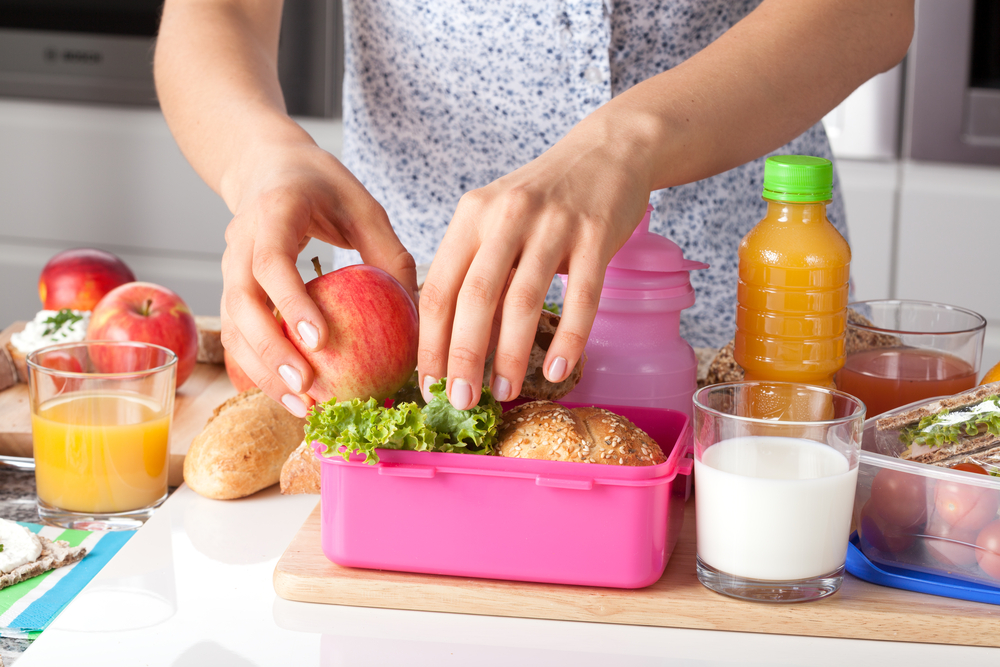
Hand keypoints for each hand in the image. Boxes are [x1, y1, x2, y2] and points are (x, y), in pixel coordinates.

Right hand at [220, 141, 416, 415]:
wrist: (268, 168)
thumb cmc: (324, 187)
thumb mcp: (364, 207)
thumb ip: (389, 255)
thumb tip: (418, 314)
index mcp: (273, 212)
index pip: (271, 261)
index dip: (291, 302)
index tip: (318, 341)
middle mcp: (240, 241)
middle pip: (243, 304)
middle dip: (272, 352)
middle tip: (308, 389)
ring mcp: (229, 268)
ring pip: (233, 327)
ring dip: (263, 372)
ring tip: (301, 407)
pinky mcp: (232, 291)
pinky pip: (237, 336)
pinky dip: (259, 369)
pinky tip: (290, 397)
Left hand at [417, 112, 654, 408]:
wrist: (606, 152)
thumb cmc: (542, 199)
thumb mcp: (495, 220)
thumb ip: (474, 270)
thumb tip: (450, 344)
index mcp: (471, 216)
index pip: (438, 288)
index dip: (430, 342)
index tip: (429, 384)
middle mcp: (506, 216)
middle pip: (474, 298)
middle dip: (464, 357)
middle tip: (461, 402)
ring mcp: (553, 224)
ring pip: (523, 300)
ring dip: (510, 355)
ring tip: (504, 393)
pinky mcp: (595, 235)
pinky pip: (581, 297)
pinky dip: (568, 339)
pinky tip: (556, 371)